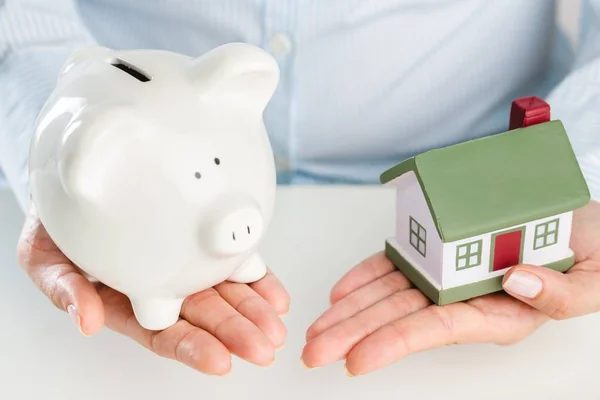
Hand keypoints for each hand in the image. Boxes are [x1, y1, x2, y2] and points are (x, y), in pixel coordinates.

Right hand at [17, 203, 288, 374]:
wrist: (84, 181)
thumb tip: (84, 323)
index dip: (192, 348)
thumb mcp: (45, 255)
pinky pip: (236, 261)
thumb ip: (63, 288)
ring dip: (253, 311)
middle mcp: (163, 287)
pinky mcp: (205, 240)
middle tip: (262, 346)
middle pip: (204, 318)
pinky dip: (258, 278)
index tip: (219, 360)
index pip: (163, 333)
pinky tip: (276, 295)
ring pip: (226, 292)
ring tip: (275, 324)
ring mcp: (188, 263)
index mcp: (128, 301)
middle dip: (235, 333)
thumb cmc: (59, 223)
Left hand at [302, 201, 599, 375]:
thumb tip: (517, 280)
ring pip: (389, 295)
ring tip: (317, 327)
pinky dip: (366, 277)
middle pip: (398, 318)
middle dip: (352, 334)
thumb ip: (558, 292)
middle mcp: (462, 298)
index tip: (355, 360)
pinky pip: (396, 266)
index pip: (433, 332)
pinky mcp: (436, 252)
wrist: (578, 223)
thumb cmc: (587, 253)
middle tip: (315, 351)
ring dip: (350, 310)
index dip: (391, 345)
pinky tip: (341, 293)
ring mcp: (445, 275)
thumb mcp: (590, 280)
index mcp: (495, 314)